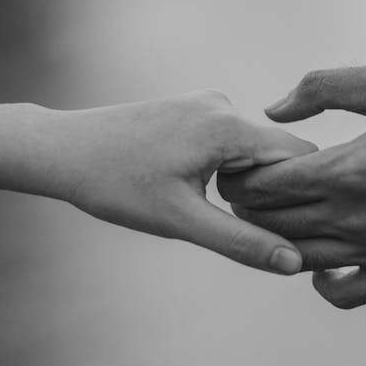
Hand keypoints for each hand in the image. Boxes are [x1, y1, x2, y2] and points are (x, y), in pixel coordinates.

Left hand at [40, 90, 316, 273]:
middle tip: (242, 226)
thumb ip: (242, 241)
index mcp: (228, 125)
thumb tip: (293, 263)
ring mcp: (205, 102)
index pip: (300, 156)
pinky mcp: (191, 108)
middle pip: (278, 152)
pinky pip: (229, 140)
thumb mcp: (181, 221)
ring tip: (206, 206)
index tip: (290, 228)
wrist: (62, 150)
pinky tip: (191, 187)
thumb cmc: (115, 185)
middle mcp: (223, 104)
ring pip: (253, 148)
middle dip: (272, 191)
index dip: (303, 194)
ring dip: (247, 181)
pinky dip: (227, 167)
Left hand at [217, 64, 365, 306]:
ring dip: (275, 239)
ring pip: (299, 259)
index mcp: (350, 171)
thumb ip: (322, 88)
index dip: (240, 177)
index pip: (264, 187)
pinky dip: (321, 281)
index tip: (236, 165)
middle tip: (244, 189)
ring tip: (274, 216)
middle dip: (248, 206)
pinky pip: (345, 294)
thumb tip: (273, 111)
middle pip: (274, 224)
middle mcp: (360, 220)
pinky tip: (321, 257)